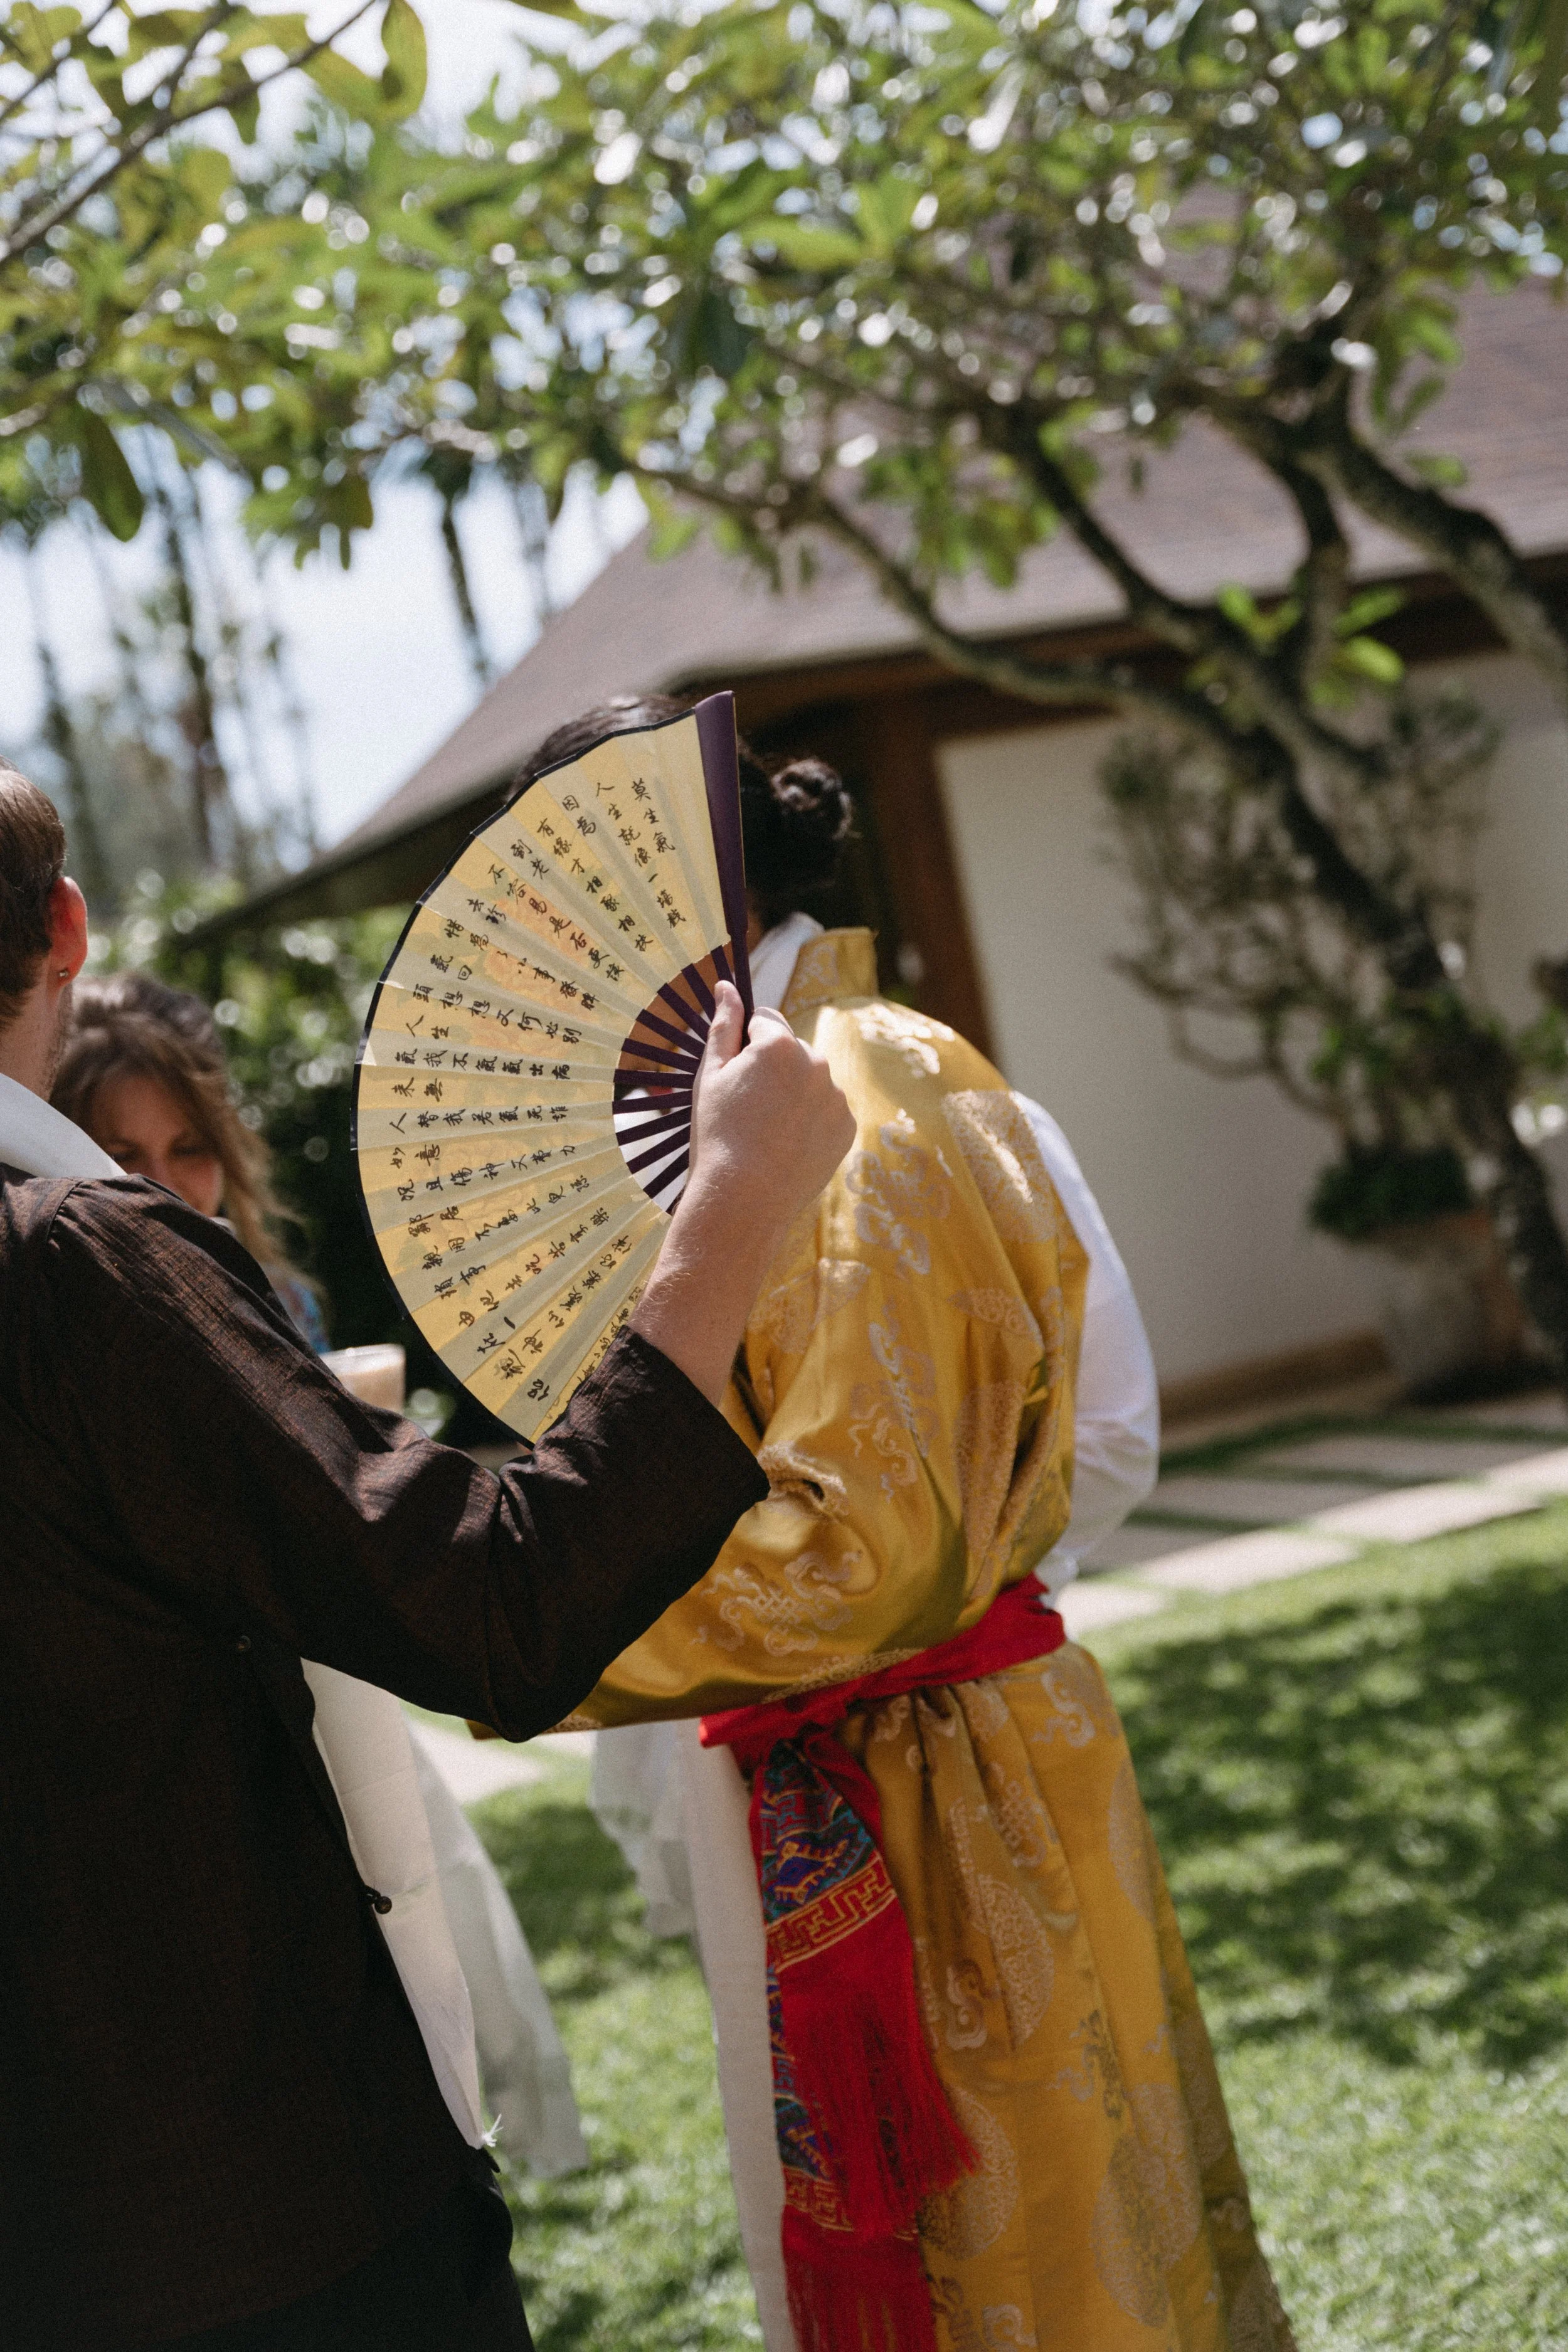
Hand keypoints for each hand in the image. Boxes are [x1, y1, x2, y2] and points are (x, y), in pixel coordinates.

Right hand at [688, 983, 855, 1232]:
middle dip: (773, 1068)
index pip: (764, 1020)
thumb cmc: (717, 1134)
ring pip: (811, 1080)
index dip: (744, 1046)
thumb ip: (723, 1025)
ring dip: (793, 1094)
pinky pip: (827, 1110)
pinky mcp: (847, 1126)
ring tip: (767, 1131)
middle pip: (791, 1049)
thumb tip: (727, 985)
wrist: (743, 1202)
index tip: (735, 1077)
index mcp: (779, 1043)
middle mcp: (816, 1061)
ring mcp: (836, 1096)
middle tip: (748, 1110)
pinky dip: (810, 1121)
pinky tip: (787, 1145)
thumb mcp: (710, 1075)